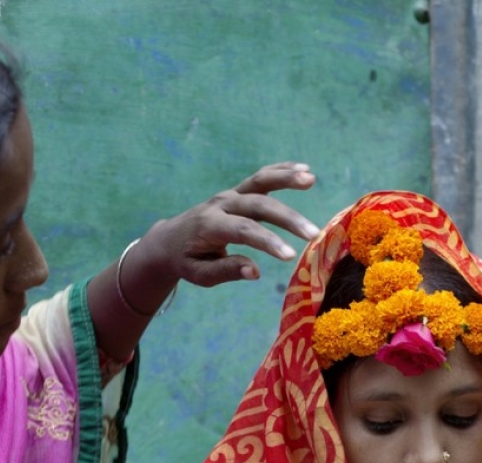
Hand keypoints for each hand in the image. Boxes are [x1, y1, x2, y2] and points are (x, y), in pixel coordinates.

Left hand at [133, 162, 318, 290]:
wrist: (169, 239)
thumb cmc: (187, 261)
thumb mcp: (200, 274)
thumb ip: (227, 271)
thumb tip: (255, 271)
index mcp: (210, 225)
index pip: (243, 230)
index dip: (268, 242)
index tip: (290, 256)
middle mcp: (221, 204)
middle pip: (258, 205)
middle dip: (287, 218)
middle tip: (313, 233)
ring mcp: (229, 195)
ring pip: (259, 182)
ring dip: (286, 178)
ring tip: (311, 179)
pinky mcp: (236, 192)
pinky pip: (260, 178)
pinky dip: (281, 171)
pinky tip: (304, 168)